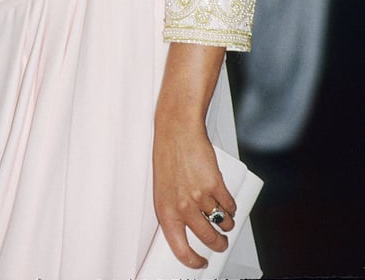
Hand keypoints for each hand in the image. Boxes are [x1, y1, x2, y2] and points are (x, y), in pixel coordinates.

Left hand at [153, 123, 235, 270]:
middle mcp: (183, 207)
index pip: (179, 248)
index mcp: (166, 210)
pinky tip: (228, 203)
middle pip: (208, 238)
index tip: (200, 262)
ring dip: (227, 225)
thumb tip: (187, 230)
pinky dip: (232, 207)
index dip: (193, 260)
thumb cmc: (168, 156)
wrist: (177, 131)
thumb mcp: (163, 189)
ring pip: (222, 223)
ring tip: (225, 220)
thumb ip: (175, 210)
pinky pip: (229, 206)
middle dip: (218, 244)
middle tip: (220, 242)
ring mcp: (200, 196)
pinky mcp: (215, 184)